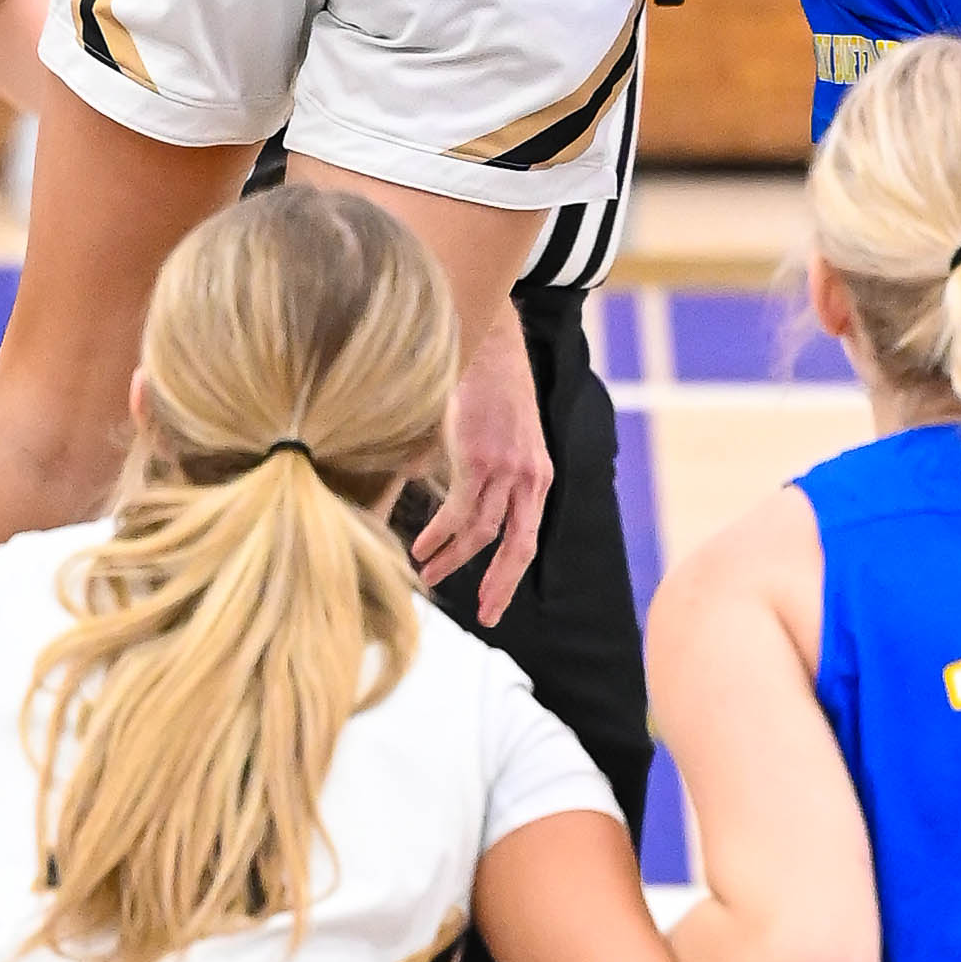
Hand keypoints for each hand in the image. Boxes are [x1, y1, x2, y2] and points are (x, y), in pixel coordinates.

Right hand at [407, 298, 551, 628]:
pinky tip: (422, 547)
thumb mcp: (498, 438)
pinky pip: (460, 510)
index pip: (528, 538)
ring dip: (452, 558)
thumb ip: (484, 473)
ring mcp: (506, 470)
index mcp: (538, 477)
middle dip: (498, 585)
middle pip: (516, 547)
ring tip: (428, 575)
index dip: (511, 575)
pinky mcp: (480, 459)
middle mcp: (529, 479)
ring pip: (481, 532)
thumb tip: (438, 491)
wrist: (486, 346)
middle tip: (483, 616)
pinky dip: (440, 533)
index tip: (495, 604)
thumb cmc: (486, 389)